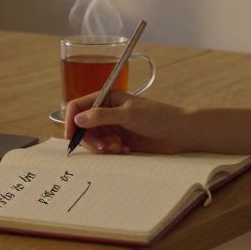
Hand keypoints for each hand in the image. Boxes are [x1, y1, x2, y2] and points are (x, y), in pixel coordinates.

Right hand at [63, 90, 192, 154]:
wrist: (179, 132)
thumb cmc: (158, 117)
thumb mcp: (128, 114)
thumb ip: (101, 116)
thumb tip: (78, 119)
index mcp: (106, 97)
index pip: (78, 106)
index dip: (71, 121)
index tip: (72, 137)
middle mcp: (106, 111)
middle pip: (83, 127)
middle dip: (91, 139)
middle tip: (105, 147)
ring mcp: (113, 127)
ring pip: (93, 140)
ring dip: (102, 147)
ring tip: (118, 147)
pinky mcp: (119, 140)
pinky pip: (105, 149)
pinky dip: (111, 152)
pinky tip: (125, 150)